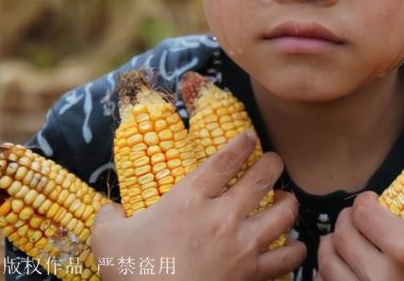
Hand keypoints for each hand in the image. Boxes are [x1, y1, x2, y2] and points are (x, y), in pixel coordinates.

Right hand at [91, 131, 305, 280]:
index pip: (225, 160)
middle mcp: (222, 216)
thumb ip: (109, 219)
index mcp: (189, 199)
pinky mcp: (253, 274)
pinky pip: (287, 258)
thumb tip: (108, 210)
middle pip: (262, 176)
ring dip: (288, 202)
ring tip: (285, 199)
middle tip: (273, 162)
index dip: (242, 143)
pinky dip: (295, 249)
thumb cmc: (133, 275)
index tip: (249, 137)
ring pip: (284, 212)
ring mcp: (242, 246)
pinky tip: (293, 245)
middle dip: (272, 164)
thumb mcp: (108, 240)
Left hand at [316, 161, 403, 280]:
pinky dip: (331, 271)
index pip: (362, 212)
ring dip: (336, 244)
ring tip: (353, 238)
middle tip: (365, 218)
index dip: (366, 201)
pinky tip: (348, 264)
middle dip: (350, 220)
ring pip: (329, 260)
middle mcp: (382, 277)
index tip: (375, 202)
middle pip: (342, 234)